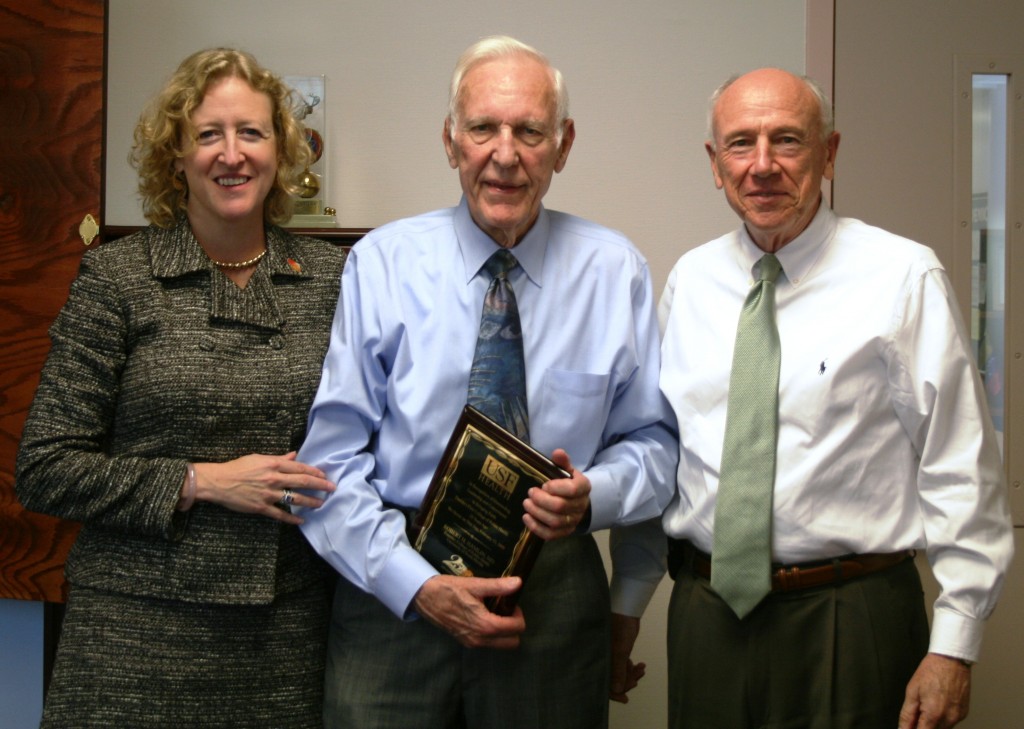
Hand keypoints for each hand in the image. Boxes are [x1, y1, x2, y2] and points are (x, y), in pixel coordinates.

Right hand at [192, 451, 334, 524]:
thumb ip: (279, 458)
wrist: (218, 482)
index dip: (315, 472)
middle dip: (320, 485)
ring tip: (321, 504)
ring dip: (311, 502)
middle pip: (303, 482)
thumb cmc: (238, 467)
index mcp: (273, 464)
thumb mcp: (259, 458)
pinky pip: (280, 514)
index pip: (300, 468)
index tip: (324, 475)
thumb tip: (294, 455)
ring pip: (295, 498)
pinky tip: (301, 520)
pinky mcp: (261, 507)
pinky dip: (292, 519)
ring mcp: (268, 494)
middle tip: (332, 489)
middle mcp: (274, 478)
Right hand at [413, 574, 525, 648]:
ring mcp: (472, 643)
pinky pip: (488, 643)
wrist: (424, 597)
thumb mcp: (475, 585)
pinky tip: (484, 616)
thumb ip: (498, 586)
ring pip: (501, 645)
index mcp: (485, 625)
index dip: (518, 614)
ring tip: (494, 612)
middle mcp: (480, 639)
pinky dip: (492, 634)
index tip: (510, 603)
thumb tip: (518, 583)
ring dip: (504, 631)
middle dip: (514, 626)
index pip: (516, 628)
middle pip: (512, 642)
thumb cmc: (449, 589)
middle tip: (505, 609)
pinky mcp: (465, 642)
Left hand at [523, 449, 590, 539]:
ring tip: (526, 504)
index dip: (556, 487)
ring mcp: (573, 521)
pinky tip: (526, 518)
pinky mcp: (565, 532)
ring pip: (555, 522)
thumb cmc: (569, 484)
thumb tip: (557, 452)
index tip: (544, 485)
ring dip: (537, 513)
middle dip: (541, 500)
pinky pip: (551, 534)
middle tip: (530, 493)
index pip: (573, 489)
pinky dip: (536, 528)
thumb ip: (562, 462)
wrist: (578, 502)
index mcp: (583, 487)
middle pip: (560, 507)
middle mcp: (580, 506)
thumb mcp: (568, 470)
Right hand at [609, 612, 645, 702]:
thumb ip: (618, 670)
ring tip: (641, 670)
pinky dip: (632, 668)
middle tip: (636, 681)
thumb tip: (618, 691)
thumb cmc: (620, 628)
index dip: (613, 692)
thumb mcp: (620, 650)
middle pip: (612, 679)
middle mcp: (603, 659)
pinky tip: (640, 665)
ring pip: (619, 672)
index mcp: (599, 659)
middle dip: (625, 682)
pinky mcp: (617, 651)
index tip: (625, 699)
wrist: (627, 609)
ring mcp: (610, 655)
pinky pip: (623, 665)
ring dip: (631, 674)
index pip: (603, 682)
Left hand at [898, 653, 970, 727]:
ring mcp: (958, 716)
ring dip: (933, 722)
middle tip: (917, 711)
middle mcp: (949, 718)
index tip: (909, 727)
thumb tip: (903, 728)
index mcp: (934, 714)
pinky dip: (942, 717)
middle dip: (923, 725)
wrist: (951, 659)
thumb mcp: (912, 692)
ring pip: (942, 728)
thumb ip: (907, 715)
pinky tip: (938, 702)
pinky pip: (951, 721)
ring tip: (928, 702)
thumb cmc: (931, 671)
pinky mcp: (964, 713)